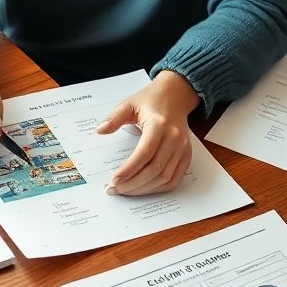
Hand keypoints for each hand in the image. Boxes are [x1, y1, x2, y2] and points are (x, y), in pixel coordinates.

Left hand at [96, 71, 198, 195]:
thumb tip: (100, 130)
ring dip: (144, 189)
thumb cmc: (151, 100)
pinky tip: (143, 188)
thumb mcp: (129, 103)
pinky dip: (158, 189)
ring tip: (125, 191)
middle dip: (133, 184)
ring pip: (165, 178)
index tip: (114, 180)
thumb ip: (114, 117)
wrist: (175, 95)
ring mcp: (182, 148)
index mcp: (159, 124)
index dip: (129, 170)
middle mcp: (174, 138)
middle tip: (114, 189)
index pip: (144, 153)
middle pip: (155, 169)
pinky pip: (174, 180)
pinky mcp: (186, 155)